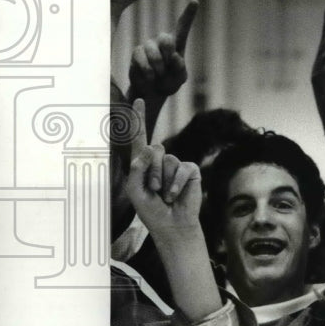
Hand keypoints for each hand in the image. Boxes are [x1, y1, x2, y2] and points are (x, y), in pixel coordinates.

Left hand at [125, 98, 202, 238]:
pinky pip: (181, 168)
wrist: (172, 225)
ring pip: (167, 160)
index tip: (138, 100)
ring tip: (164, 196)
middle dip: (151, 171)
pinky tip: (174, 196)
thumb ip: (135, 170)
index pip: (140, 137)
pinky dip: (176, 184)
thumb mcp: (135, 191)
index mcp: (143, 163)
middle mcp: (159, 160)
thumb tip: (148, 149)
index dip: (138, 118)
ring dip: (163, 181)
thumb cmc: (151, 211)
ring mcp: (176, 164)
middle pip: (153, 149)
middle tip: (154, 190)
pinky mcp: (189, 170)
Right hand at [128, 0, 198, 100]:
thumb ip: (180, 69)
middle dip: (168, 56)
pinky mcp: (136, 53)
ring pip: (153, 53)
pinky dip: (148, 73)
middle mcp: (161, 41)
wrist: (152, 92)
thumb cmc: (169, 82)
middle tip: (167, 68)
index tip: (195, 1)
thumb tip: (175, 56)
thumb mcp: (179, 79)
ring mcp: (148, 45)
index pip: (183, 26)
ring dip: (158, 68)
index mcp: (177, 43)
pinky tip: (150, 77)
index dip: (189, 14)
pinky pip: (142, 61)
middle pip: (166, 40)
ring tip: (159, 75)